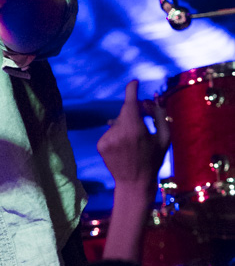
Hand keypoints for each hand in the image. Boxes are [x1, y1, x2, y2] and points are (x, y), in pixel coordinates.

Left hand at [97, 79, 170, 198]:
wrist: (134, 183)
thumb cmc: (153, 160)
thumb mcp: (164, 138)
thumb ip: (159, 115)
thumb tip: (150, 100)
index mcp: (135, 129)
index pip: (130, 102)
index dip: (132, 89)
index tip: (134, 82)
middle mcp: (118, 132)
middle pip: (125, 112)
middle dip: (134, 111)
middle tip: (145, 119)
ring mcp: (107, 139)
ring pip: (117, 122)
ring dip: (125, 125)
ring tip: (134, 141)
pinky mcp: (101, 145)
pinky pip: (110, 132)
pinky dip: (117, 135)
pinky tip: (124, 147)